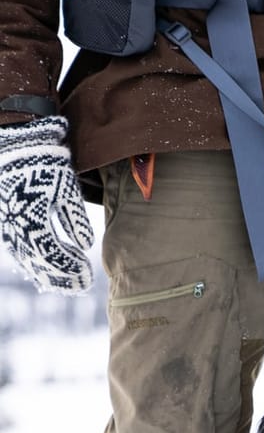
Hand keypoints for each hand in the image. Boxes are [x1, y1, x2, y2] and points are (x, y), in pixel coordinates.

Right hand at [0, 116, 93, 293]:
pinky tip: (48, 267)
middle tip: (81, 285)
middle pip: (39, 263)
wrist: (16, 147)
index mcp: (32, 220)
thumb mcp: (65, 188)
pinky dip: (34, 262)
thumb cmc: (45, 165)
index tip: (87, 277)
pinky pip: (19, 250)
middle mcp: (16, 228)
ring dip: (47, 273)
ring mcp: (9, 226)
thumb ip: (75, 218)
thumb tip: (86, 246)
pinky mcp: (8, 222)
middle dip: (61, 277)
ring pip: (27, 260)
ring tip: (67, 282)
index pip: (52, 255)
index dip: (69, 269)